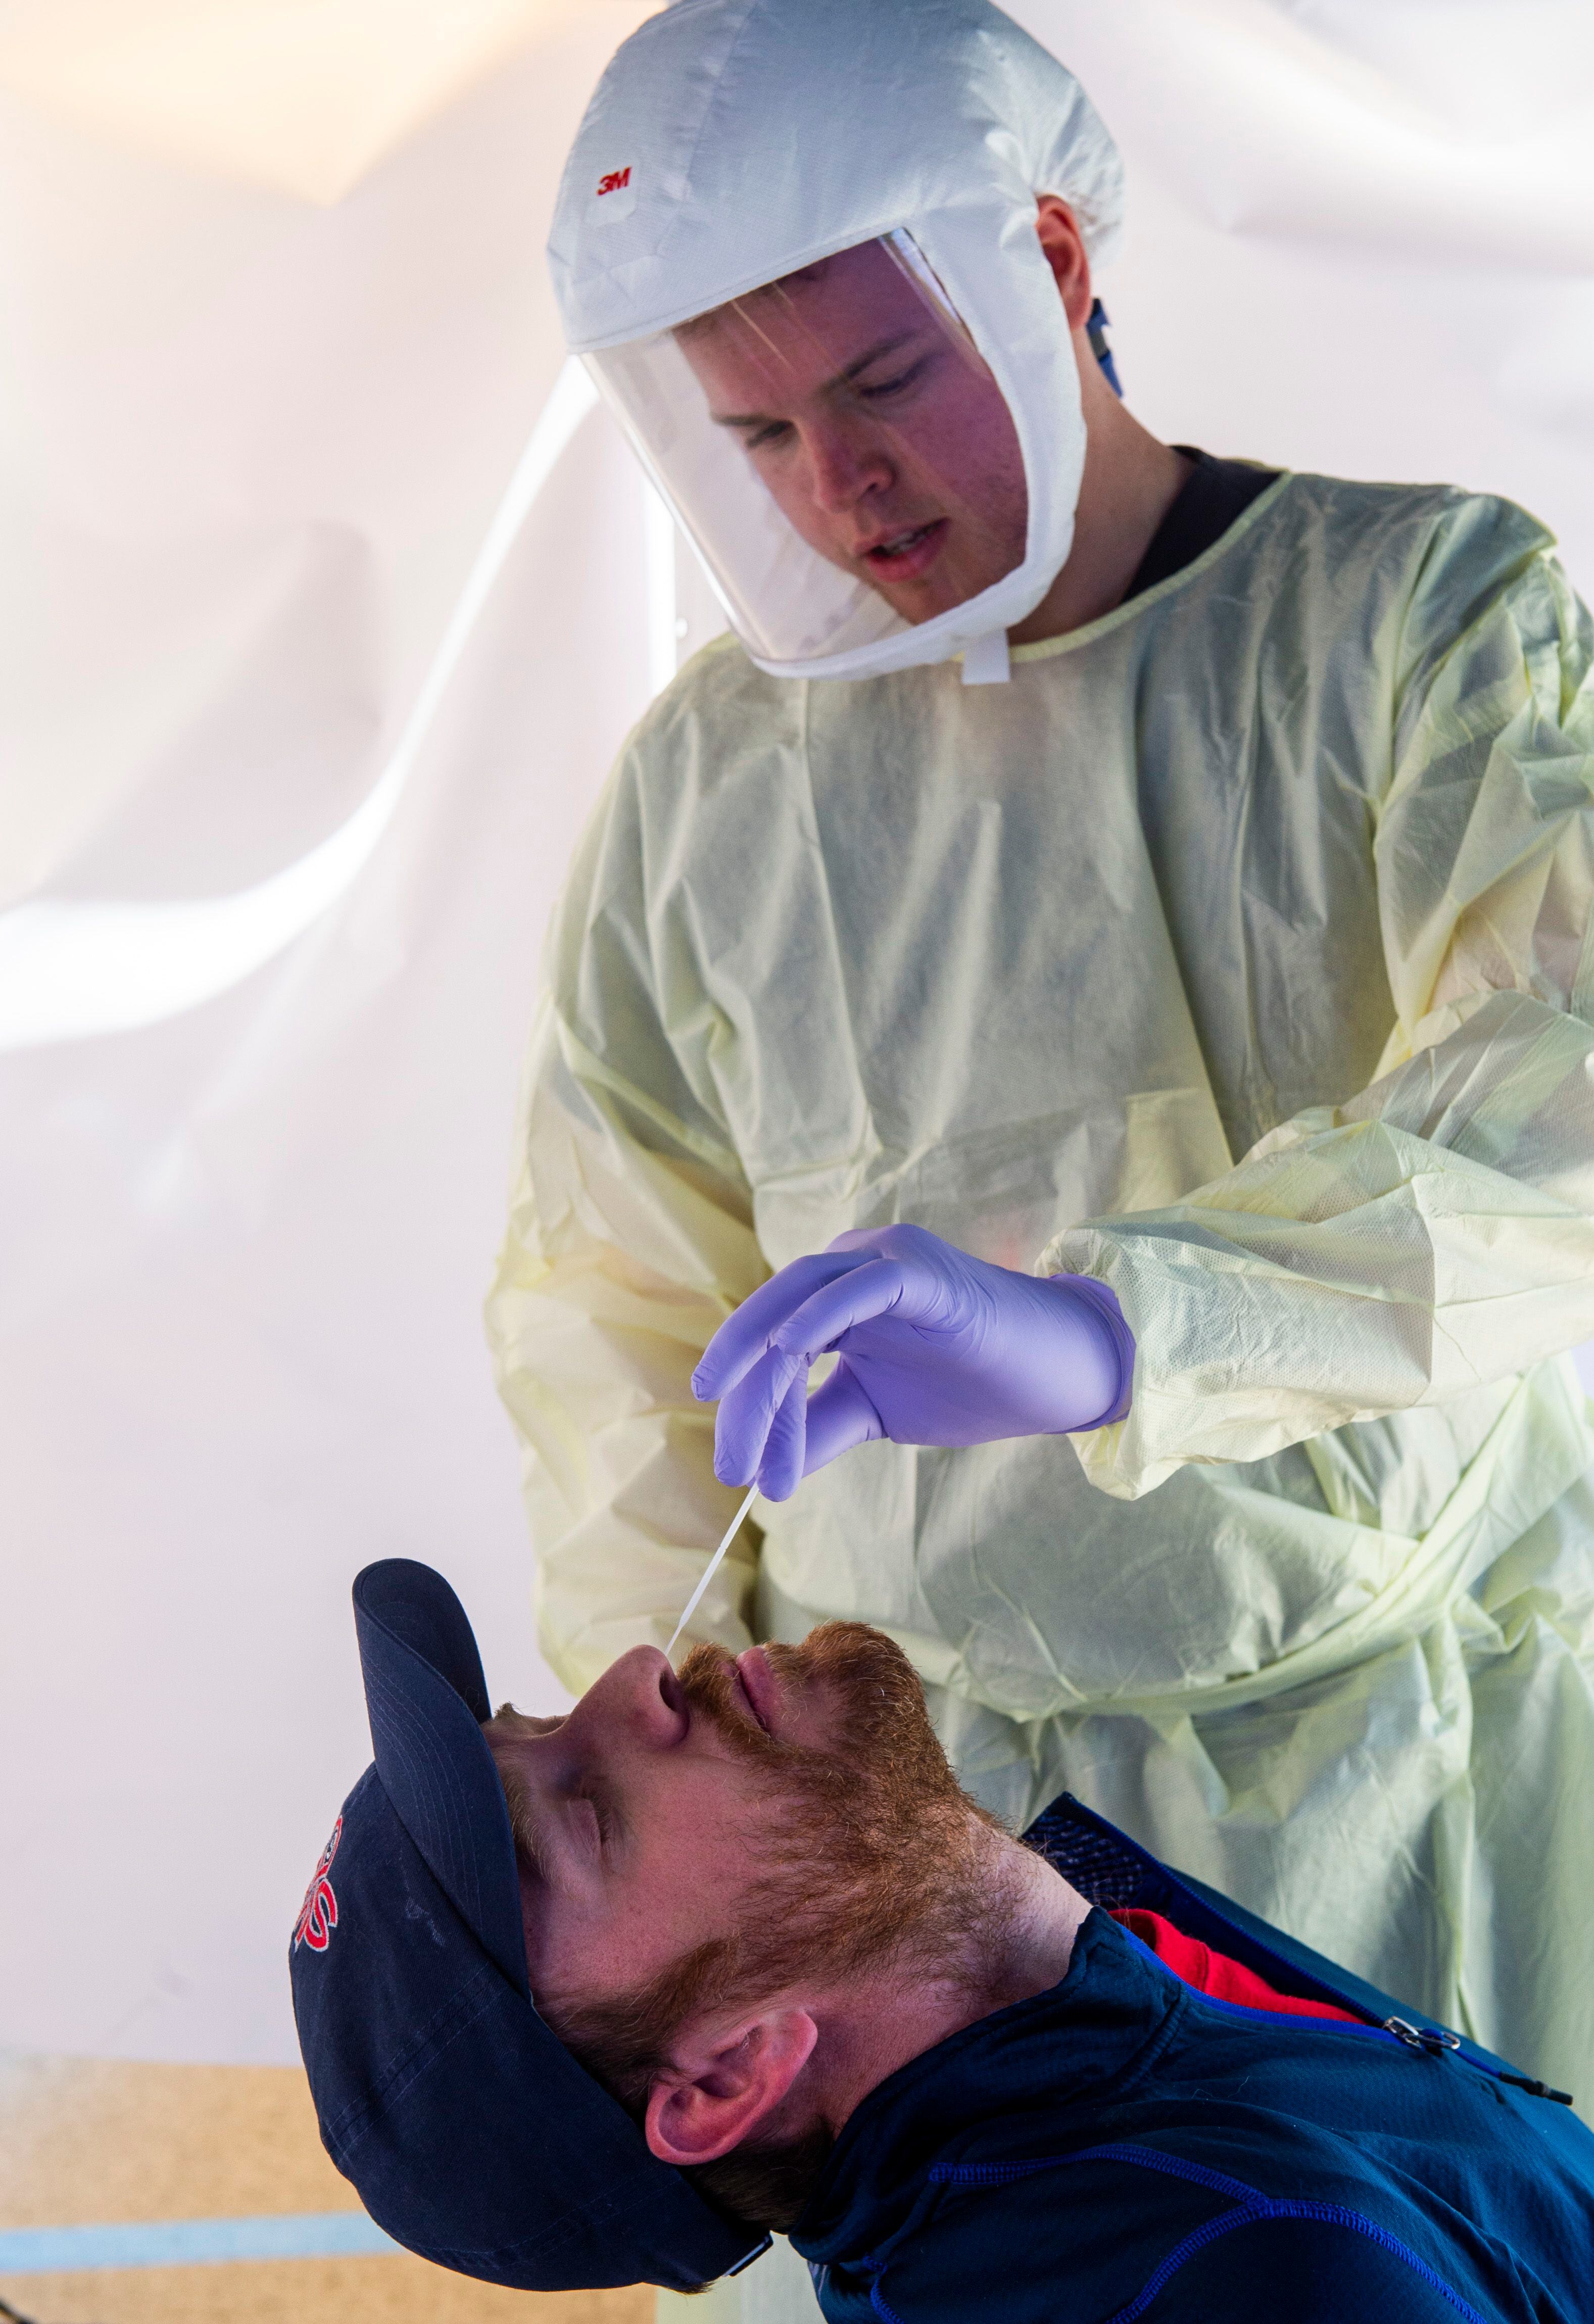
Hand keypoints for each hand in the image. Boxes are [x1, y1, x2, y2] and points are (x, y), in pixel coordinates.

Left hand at [692, 1223, 1133, 1500]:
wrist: (1061, 1375)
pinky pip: (857, 1288)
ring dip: (766, 1380)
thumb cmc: (972, 1385)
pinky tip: (788, 1354)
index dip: (747, 1406)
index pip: (769, 1343)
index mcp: (834, 1294)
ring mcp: (887, 1259)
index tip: (738, 1473)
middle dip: (743, 1397)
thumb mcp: (874, 1412)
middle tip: (731, 1468)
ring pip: (800, 1303)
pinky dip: (816, 1316)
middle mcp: (851, 1264)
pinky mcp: (924, 1271)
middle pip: (771, 1323)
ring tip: (755, 1455)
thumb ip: (814, 1429)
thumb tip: (755, 1472)